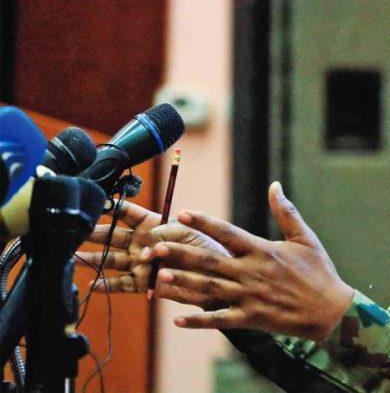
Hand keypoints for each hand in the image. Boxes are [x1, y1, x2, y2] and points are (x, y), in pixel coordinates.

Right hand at [75, 201, 229, 296]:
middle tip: (75, 230)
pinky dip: (108, 285)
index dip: (112, 208)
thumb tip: (147, 242)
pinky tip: (93, 284)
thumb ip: (168, 233)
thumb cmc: (207, 250)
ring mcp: (141, 263)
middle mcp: (143, 242)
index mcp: (154, 225)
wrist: (216, 278)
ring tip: (73, 256)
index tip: (94, 203)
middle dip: (94, 233)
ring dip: (94, 258)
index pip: (128, 214)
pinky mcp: (145, 282)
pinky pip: (122, 284)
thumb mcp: (190, 233)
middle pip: (112, 235)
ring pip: (112, 259)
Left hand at [146, 182, 354, 340]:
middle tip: (155, 247)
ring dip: (182, 284)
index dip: (204, 223)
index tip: (183, 213)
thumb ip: (287, 212)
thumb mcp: (305, 238)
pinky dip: (198, 320)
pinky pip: (220, 320)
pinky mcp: (251, 319)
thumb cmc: (319, 272)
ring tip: (158, 277)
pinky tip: (177, 319)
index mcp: (263, 250)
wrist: (331, 311)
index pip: (227, 233)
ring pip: (209, 289)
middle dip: (180, 254)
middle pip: (209, 261)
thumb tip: (275, 185)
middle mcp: (252, 272)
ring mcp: (249, 297)